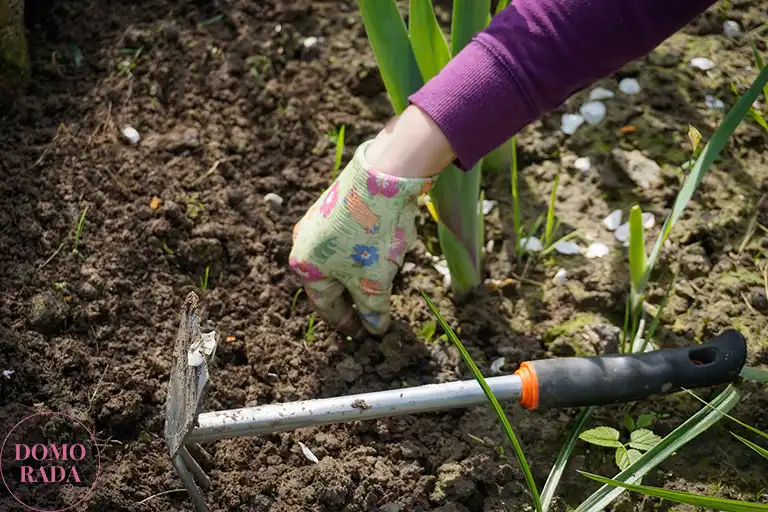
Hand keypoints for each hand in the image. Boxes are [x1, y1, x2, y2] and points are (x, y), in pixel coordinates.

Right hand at [289, 139, 434, 335]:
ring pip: (341, 260)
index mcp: (305, 267)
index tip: (363, 335)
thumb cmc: (371, 236)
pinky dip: (363, 252)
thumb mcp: (375, 282)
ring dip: (361, 273)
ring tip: (383, 280)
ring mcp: (317, 222)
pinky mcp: (335, 205)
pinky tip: (384, 251)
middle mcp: (304, 244)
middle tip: (374, 312)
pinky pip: (347, 240)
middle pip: (331, 282)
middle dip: (354, 297)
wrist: (383, 177)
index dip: (348, 324)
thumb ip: (373, 310)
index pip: (326, 307)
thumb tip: (375, 328)